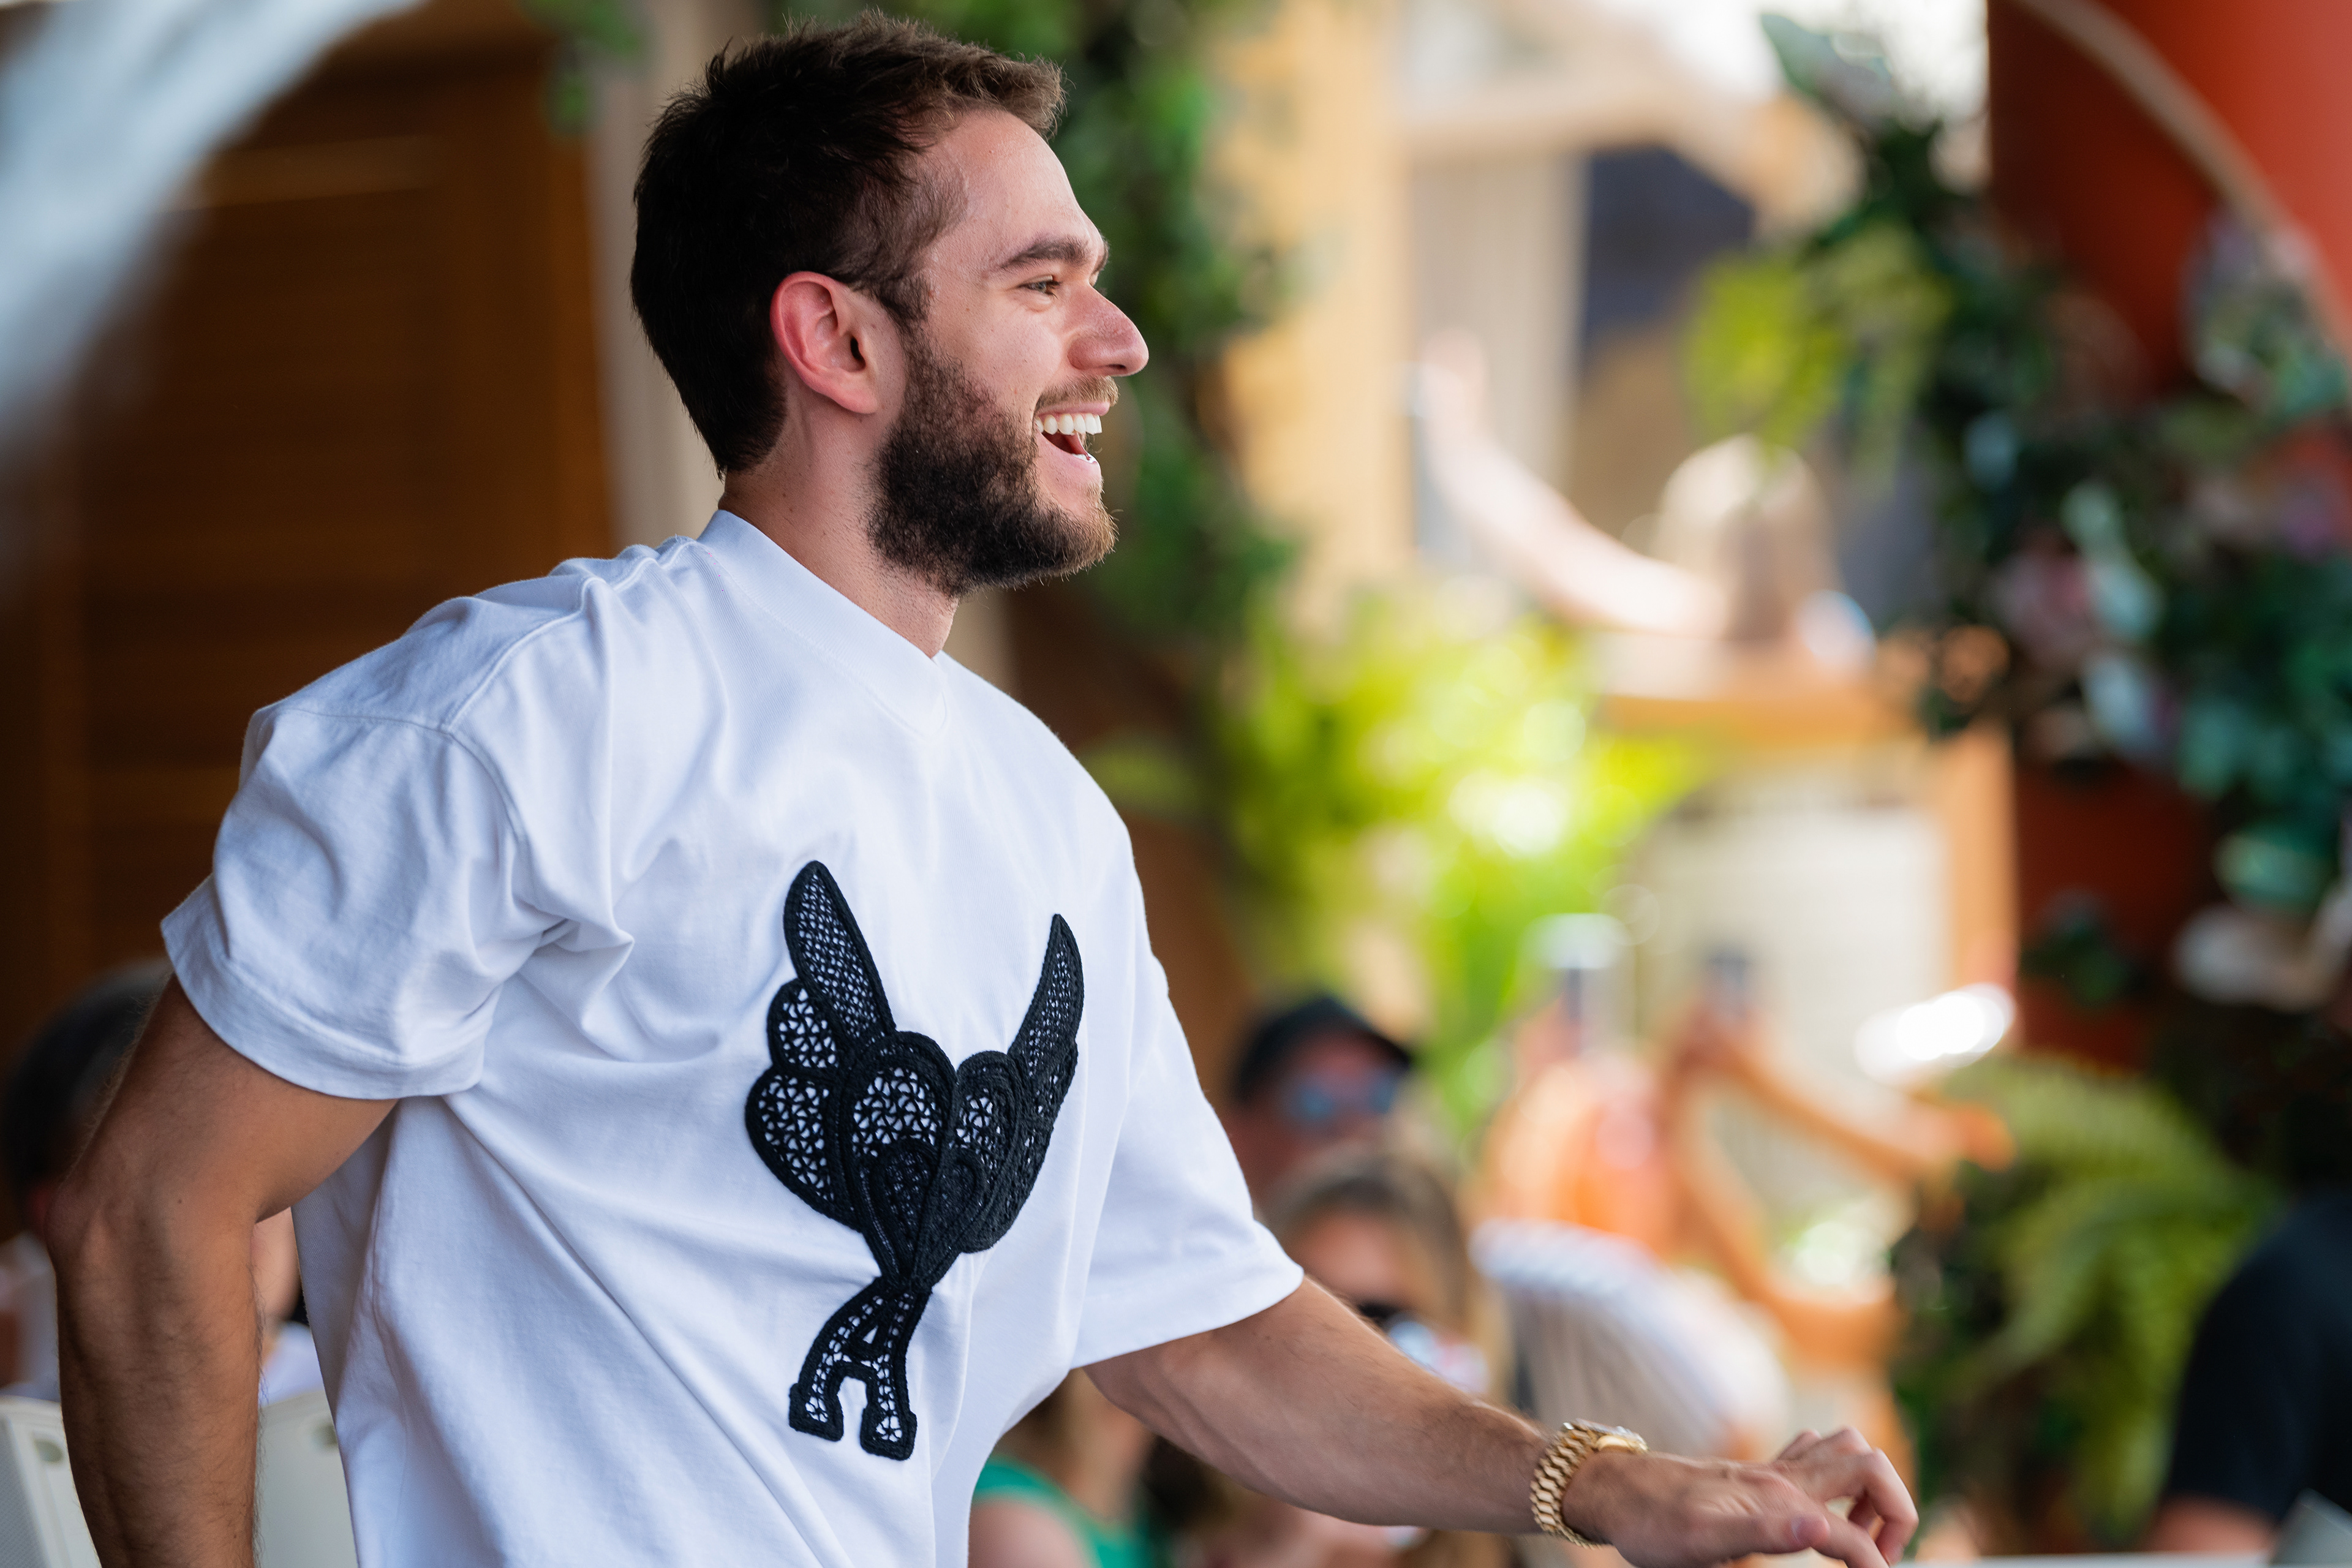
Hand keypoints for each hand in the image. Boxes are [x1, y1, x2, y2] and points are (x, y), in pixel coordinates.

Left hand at [1558, 1427, 1915, 1567]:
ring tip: (1859, 1533)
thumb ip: (1766, 1534)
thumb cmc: (1650, 1523)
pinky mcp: (1756, 1472)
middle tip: (1879, 1556)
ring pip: (1847, 1450)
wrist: (1611, 1491)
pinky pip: (1814, 1453)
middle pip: (1870, 1466)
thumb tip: (1823, 1530)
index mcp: (1779, 1500)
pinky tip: (1822, 1504)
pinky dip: (1838, 1474)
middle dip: (1896, 1510)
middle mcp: (1782, 1477)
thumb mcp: (1703, 1542)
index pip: (1856, 1539)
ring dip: (1871, 1488)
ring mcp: (1771, 1470)